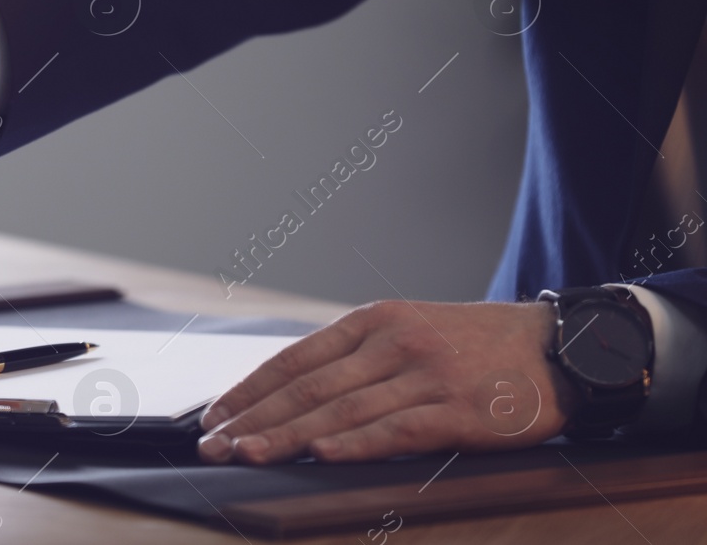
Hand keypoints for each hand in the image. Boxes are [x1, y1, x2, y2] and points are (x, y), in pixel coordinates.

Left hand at [197, 300, 576, 463]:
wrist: (562, 346)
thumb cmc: (476, 346)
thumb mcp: (409, 331)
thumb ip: (356, 358)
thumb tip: (291, 393)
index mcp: (374, 321)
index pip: (295, 358)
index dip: (249, 390)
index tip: (213, 417)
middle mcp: (394, 343)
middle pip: (308, 386)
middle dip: (253, 417)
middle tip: (213, 445)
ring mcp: (428, 375)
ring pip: (343, 408)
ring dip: (289, 434)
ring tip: (248, 453)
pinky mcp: (462, 410)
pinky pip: (399, 428)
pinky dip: (356, 442)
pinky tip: (322, 453)